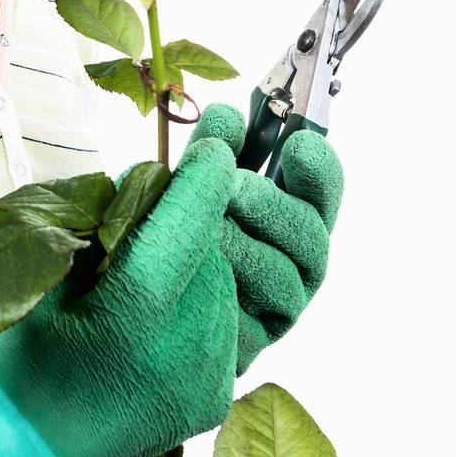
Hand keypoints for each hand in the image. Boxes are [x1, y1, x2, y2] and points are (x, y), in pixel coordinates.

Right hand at [0, 135, 239, 456]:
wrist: (25, 442)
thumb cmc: (21, 350)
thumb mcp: (49, 272)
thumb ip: (106, 226)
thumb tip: (153, 185)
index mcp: (134, 311)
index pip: (189, 223)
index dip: (205, 177)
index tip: (216, 145)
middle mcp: (182, 349)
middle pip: (211, 253)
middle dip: (190, 227)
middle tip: (146, 224)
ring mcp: (204, 379)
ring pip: (223, 288)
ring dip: (198, 267)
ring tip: (148, 276)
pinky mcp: (214, 399)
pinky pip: (223, 326)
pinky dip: (200, 306)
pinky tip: (162, 313)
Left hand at [185, 103, 344, 373]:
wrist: (135, 313)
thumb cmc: (171, 238)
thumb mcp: (189, 190)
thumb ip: (210, 155)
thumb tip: (226, 115)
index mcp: (284, 212)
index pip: (320, 188)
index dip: (318, 167)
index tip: (298, 144)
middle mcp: (292, 258)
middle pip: (313, 233)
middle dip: (272, 206)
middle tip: (234, 189)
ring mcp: (279, 302)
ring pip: (286, 277)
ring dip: (246, 250)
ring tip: (208, 235)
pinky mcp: (256, 341)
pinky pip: (254, 321)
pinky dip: (232, 296)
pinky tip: (207, 281)